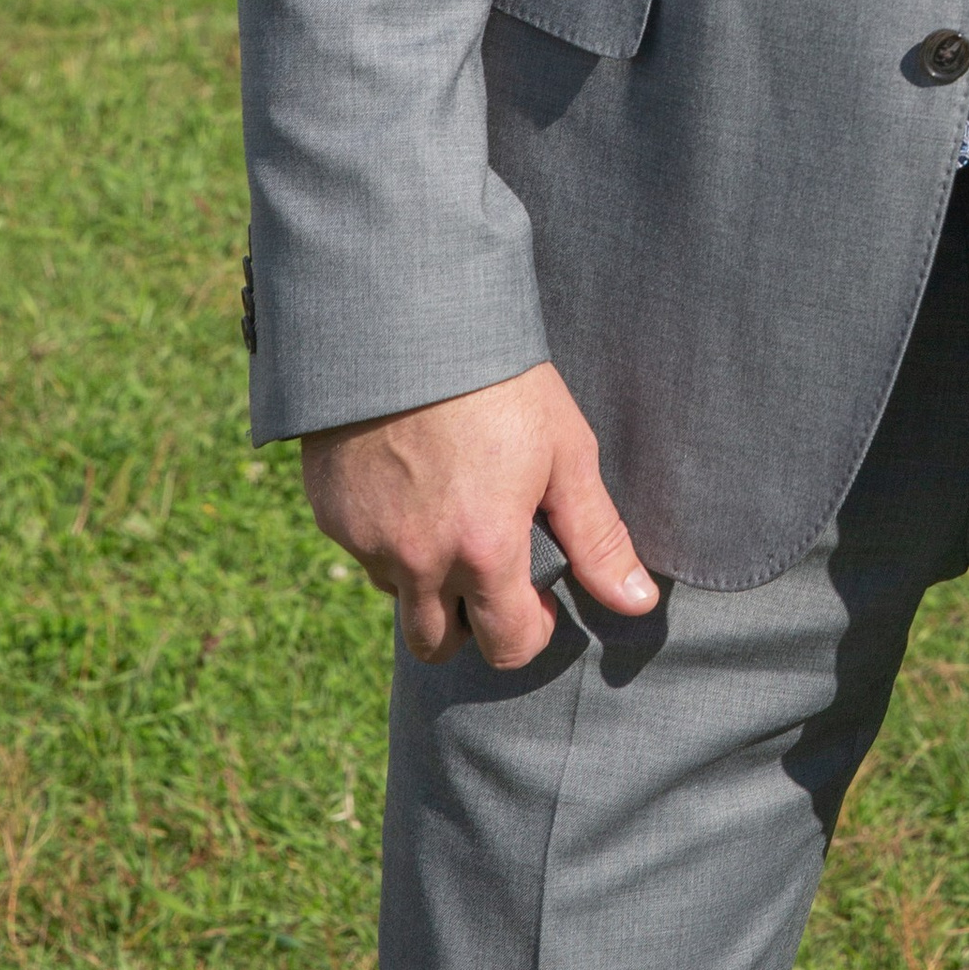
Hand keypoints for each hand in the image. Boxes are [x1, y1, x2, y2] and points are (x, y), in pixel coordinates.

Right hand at [301, 360, 654, 669]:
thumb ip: (597, 537)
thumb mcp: (566, 453)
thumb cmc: (500, 382)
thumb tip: (638, 603)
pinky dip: (388, 535)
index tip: (537, 598)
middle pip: (437, 645)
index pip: (507, 646)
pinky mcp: (330, 513)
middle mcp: (419, 560)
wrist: (408, 323)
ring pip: (397, 595)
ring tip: (452, 513)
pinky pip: (363, 549)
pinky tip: (410, 481)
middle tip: (491, 571)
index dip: (529, 631)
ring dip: (425, 579)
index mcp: (483, 551)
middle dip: (469, 626)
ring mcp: (367, 539)